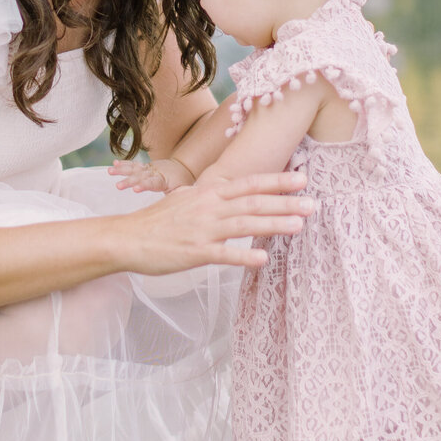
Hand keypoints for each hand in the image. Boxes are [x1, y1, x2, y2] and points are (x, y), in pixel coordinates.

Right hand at [108, 156, 194, 193]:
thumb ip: (176, 196)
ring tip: (110, 171)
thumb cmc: (182, 182)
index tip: (135, 189)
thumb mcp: (183, 190)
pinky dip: (124, 164)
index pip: (152, 183)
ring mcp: (149, 169)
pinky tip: (114, 163)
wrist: (182, 167)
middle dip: (128, 181)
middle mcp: (154, 173)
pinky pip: (134, 165)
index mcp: (163, 180)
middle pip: (140, 176)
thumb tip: (173, 206)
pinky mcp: (145, 167)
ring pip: (134, 168)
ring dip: (121, 169)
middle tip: (118, 186)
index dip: (144, 185)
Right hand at [116, 171, 312, 275]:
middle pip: (253, 202)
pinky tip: (263, 260)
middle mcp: (209, 207)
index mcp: (208, 193)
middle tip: (313, 204)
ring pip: (244, 225)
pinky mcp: (194, 252)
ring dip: (273, 225)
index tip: (302, 179)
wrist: (127, 238)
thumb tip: (220, 191)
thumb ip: (206, 196)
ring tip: (299, 226)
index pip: (248, 184)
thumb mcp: (183, 199)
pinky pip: (223, 255)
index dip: (276, 181)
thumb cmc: (155, 221)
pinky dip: (243, 257)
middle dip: (285, 202)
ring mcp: (202, 229)